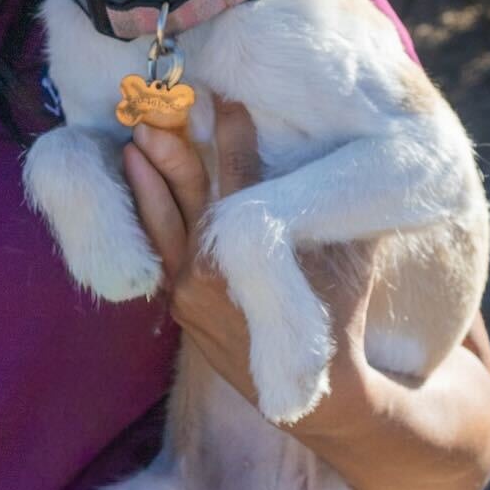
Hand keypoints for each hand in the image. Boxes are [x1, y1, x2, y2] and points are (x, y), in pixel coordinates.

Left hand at [121, 100, 378, 440]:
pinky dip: (149, 220)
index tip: (229, 97)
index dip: (236, 136)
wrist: (318, 392)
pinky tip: (137, 187)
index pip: (242, 179)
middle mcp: (215, 275)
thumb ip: (343, 202)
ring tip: (135, 142)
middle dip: (176, 153)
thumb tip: (354, 142)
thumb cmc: (343, 309)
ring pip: (164, 226)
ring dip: (149, 182)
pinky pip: (159, 254)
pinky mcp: (179, 306)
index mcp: (256, 256)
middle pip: (191, 199)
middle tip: (162, 111)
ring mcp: (190, 293)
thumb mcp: (353, 252)